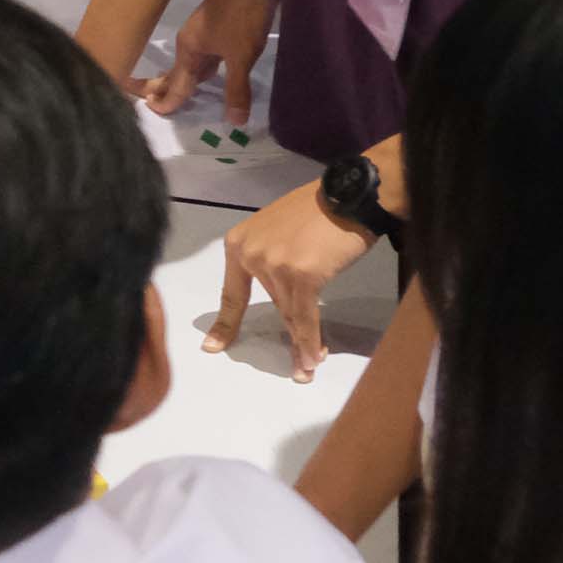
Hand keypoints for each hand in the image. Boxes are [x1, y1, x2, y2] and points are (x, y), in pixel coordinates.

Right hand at [140, 0, 279, 123]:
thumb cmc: (242, 15)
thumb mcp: (241, 55)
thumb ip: (237, 89)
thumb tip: (234, 122)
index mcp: (188, 48)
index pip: (176, 83)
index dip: (167, 100)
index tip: (152, 111)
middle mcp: (190, 41)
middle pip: (178, 72)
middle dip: (169, 88)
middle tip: (156, 104)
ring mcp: (204, 33)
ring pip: (194, 64)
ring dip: (189, 80)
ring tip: (183, 97)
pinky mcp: (218, 27)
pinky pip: (206, 56)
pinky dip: (205, 69)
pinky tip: (212, 75)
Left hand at [212, 178, 378, 382]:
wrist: (350, 195)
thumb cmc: (320, 212)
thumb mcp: (280, 233)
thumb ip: (272, 263)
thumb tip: (282, 296)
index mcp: (239, 244)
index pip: (231, 293)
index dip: (225, 324)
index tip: (212, 348)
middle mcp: (250, 254)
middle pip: (272, 306)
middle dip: (289, 336)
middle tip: (298, 365)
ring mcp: (274, 265)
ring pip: (289, 314)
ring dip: (301, 344)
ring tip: (308, 367)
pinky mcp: (301, 276)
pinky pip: (305, 317)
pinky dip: (310, 340)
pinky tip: (314, 357)